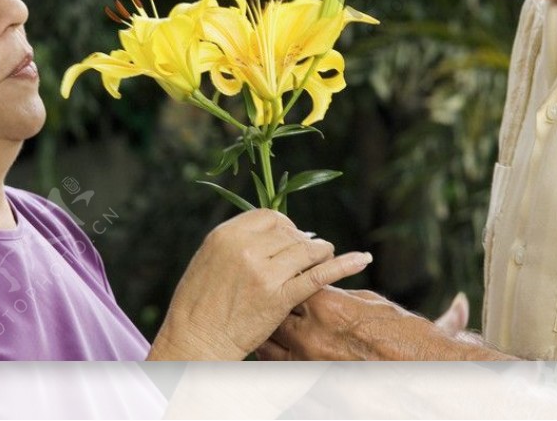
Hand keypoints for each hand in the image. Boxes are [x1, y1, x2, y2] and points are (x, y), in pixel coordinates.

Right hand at [147, 209, 371, 360]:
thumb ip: (237, 243)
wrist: (194, 341)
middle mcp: (245, 248)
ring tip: (326, 257)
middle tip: (308, 254)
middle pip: (290, 232)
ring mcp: (263, 272)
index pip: (270, 216)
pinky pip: (317, 275)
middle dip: (302, 242)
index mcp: (226, 235)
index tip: (289, 238)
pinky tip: (362, 259)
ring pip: (307, 250)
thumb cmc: (198, 304)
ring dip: (320, 252)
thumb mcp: (208, 259)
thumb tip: (269, 234)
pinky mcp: (279, 298)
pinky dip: (343, 265)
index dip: (285, 226)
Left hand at [257, 287, 515, 360]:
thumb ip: (335, 293)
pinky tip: (283, 353)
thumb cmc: (399, 331)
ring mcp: (311, 363)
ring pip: (268, 346)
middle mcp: (313, 335)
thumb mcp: (366, 301)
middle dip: (272, 308)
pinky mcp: (314, 382)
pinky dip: (278, 360)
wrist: (422, 366)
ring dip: (270, 336)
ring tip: (274, 330)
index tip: (287, 279)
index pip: (288, 284)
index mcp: (326, 307)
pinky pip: (281, 369)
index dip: (286, 281)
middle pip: (272, 314)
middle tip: (273, 303)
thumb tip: (317, 284)